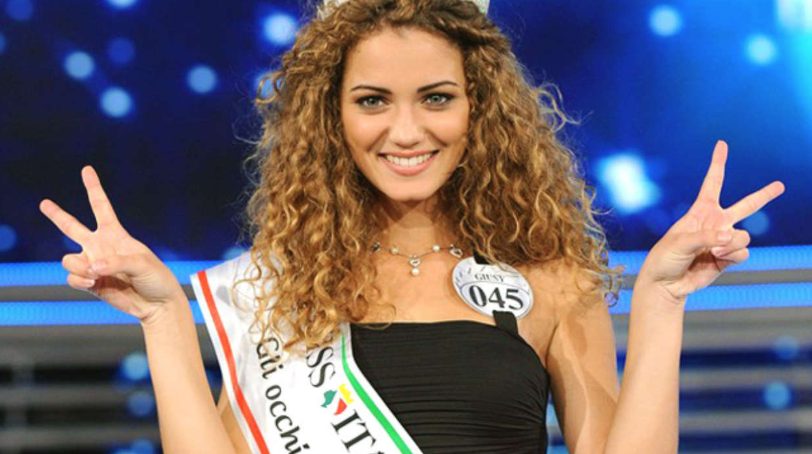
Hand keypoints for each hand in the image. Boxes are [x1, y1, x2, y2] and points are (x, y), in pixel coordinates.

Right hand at [40, 166, 184, 323]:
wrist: (156, 304)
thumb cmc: (155, 278)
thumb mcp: (142, 264)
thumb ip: (115, 262)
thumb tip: (91, 267)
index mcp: (115, 234)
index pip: (101, 207)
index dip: (93, 188)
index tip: (86, 169)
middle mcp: (100, 247)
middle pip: (72, 227)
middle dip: (57, 215)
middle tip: (43, 203)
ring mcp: (93, 265)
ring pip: (68, 259)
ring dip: (79, 266)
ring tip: (95, 274)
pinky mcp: (90, 283)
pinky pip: (72, 277)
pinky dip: (79, 280)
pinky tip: (93, 283)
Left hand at [637, 140, 784, 304]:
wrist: (666, 283)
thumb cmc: (665, 258)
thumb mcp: (679, 242)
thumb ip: (706, 237)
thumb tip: (731, 236)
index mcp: (700, 211)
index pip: (712, 183)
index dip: (718, 163)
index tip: (722, 144)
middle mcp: (716, 223)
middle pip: (746, 206)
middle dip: (764, 195)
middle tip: (780, 185)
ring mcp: (723, 241)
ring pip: (744, 236)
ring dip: (731, 243)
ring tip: (713, 251)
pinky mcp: (728, 257)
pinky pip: (742, 252)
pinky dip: (732, 255)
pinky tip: (718, 259)